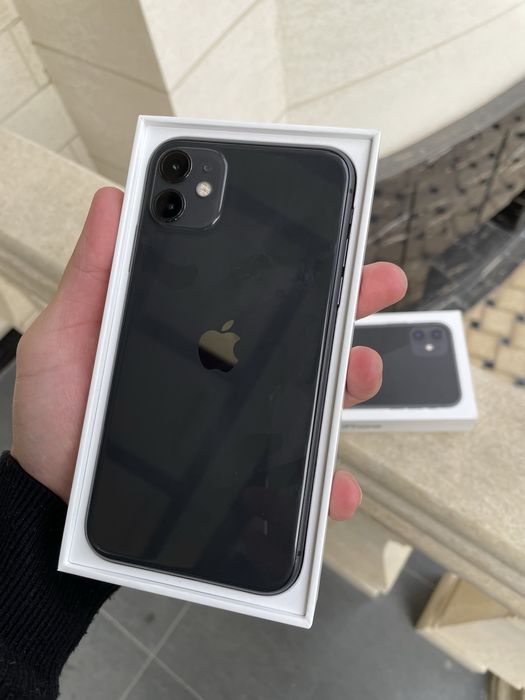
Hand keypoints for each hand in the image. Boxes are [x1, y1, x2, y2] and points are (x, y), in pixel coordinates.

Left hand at [11, 188, 406, 509]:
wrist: (56, 499)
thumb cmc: (60, 418)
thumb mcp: (69, 335)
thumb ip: (92, 273)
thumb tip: (115, 202)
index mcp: (194, 335)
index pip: (257, 292)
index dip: (298, 264)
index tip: (336, 237)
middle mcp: (228, 375)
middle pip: (302, 335)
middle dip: (349, 306)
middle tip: (377, 285)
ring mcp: (242, 425)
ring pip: (315, 399)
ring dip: (350, 382)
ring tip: (357, 372)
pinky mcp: (245, 477)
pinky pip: (298, 478)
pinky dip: (327, 481)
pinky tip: (335, 481)